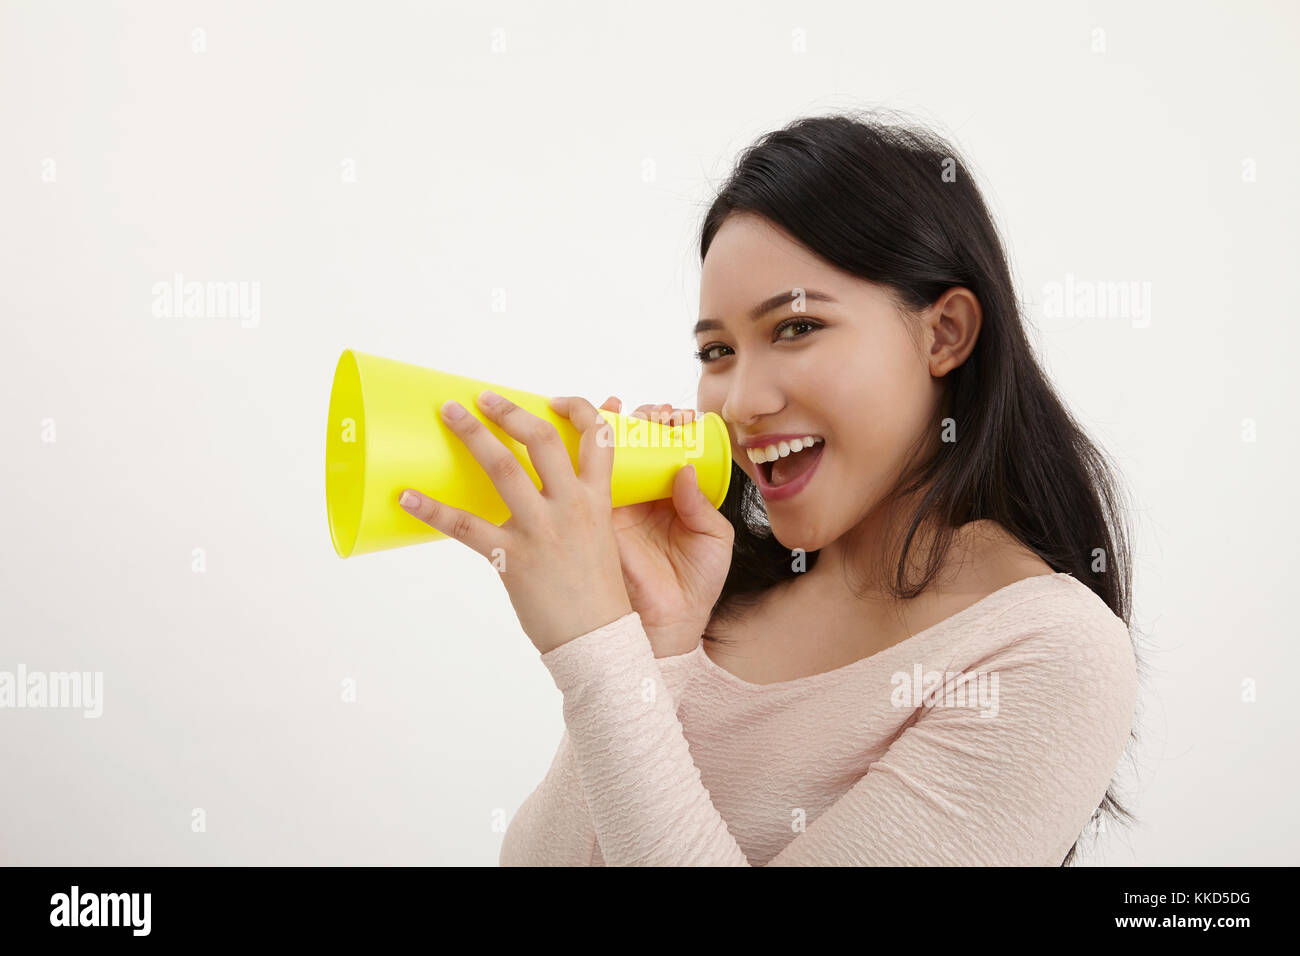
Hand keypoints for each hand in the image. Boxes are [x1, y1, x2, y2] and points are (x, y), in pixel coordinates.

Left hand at [397, 390, 631, 655]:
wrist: (598, 640)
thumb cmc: (597, 592)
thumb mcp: (601, 539)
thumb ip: (581, 510)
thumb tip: (551, 492)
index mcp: (597, 500)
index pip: (598, 438)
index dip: (580, 408)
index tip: (555, 399)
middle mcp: (571, 507)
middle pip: (542, 440)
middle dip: (510, 411)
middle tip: (483, 396)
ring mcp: (541, 530)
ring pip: (503, 468)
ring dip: (473, 434)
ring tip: (449, 412)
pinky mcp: (513, 558)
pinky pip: (466, 526)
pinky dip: (433, 509)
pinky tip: (407, 495)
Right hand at [597, 397, 734, 657]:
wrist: (670, 624)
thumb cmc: (696, 584)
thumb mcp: (714, 539)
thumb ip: (701, 504)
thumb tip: (685, 469)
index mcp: (668, 495)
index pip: (664, 449)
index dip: (668, 426)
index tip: (677, 418)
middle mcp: (640, 495)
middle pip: (633, 444)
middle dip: (640, 418)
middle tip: (653, 415)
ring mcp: (616, 505)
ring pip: (606, 454)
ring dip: (608, 425)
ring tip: (620, 410)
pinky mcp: (595, 519)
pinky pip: (584, 482)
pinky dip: (581, 453)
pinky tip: (588, 431)